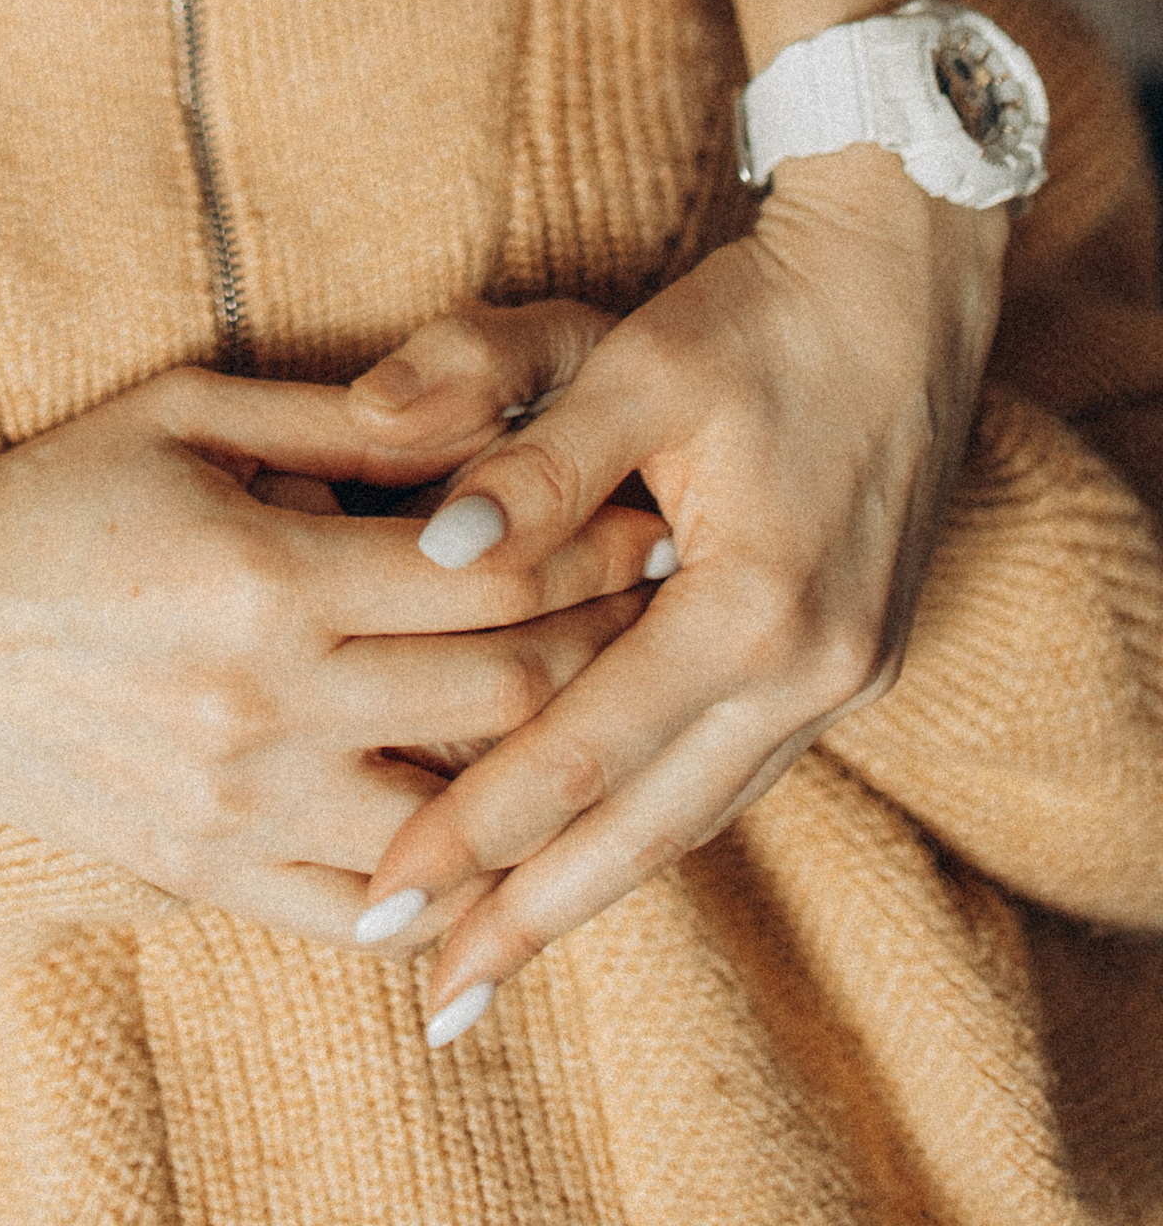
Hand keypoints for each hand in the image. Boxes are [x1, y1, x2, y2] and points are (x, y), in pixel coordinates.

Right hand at [0, 367, 660, 945]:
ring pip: (452, 825)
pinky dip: (440, 892)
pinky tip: (488, 849)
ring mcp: (239, 805)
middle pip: (503, 701)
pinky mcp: (206, 871)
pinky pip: (362, 917)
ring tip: (598, 731)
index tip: (653, 517)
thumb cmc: (58, 489)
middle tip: (662, 619)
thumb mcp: (186, 408)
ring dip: (541, 782)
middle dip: (605, 654)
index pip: (492, 574)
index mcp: (268, 573)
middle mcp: (268, 702)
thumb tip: (477, 411)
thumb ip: (336, 415)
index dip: (592, 547)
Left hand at [347, 153, 1007, 1041]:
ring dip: (592, 889)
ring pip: (694, 815)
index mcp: (752, 601)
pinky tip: (586, 861)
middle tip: (432, 998)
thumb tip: (426, 542)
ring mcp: (840, 677)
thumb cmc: (753, 314)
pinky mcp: (845, 666)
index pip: (586, 748)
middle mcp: (809, 667)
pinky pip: (729, 775)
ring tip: (490, 958)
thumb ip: (527, 453)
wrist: (901, 290)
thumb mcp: (630, 357)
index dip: (482, 826)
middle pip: (648, 825)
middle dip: (535, 914)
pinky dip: (650, 825)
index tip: (388, 894)